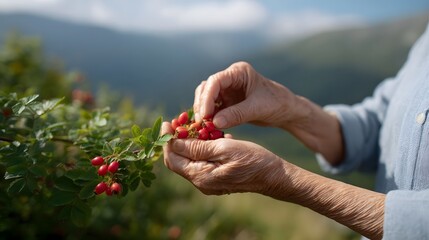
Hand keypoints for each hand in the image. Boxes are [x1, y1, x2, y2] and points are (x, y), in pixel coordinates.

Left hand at [162, 122, 287, 194]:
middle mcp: (201, 182)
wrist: (273, 176)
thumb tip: (174, 142)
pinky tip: (206, 135)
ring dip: (187, 143)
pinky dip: (199, 148)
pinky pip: (200, 162)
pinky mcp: (216, 178)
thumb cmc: (252, 159)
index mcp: (201, 176)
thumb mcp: (224, 148)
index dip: (167, 140)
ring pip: (189, 161)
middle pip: (178, 161)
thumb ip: (197, 147)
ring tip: (191, 126)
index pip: (172, 159)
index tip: (168, 122)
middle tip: (177, 122)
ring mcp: (208, 182)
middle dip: (175, 140)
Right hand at [194, 61, 297, 128]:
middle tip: (201, 124)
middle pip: (206, 89)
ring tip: (205, 128)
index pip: (215, 81)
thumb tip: (214, 122)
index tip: (205, 115)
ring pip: (206, 99)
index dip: (207, 97)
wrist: (286, 111)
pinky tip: (209, 129)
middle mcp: (230, 79)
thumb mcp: (258, 109)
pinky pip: (212, 109)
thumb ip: (236, 115)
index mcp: (238, 72)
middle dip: (202, 105)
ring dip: (203, 112)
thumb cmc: (276, 104)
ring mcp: (227, 90)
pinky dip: (209, 118)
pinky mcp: (226, 103)